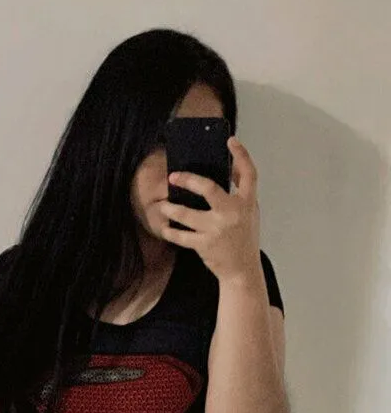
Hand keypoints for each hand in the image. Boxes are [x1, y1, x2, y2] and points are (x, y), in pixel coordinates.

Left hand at [161, 137, 260, 283]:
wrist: (243, 271)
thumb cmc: (244, 239)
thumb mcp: (249, 213)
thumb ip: (240, 193)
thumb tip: (228, 169)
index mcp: (247, 203)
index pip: (249, 174)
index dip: (241, 155)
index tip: (230, 141)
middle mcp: (233, 214)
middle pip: (208, 188)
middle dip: (188, 180)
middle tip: (173, 176)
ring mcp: (217, 229)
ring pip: (186, 215)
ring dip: (171, 209)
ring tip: (163, 206)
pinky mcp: (205, 245)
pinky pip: (181, 236)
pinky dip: (171, 232)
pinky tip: (165, 227)